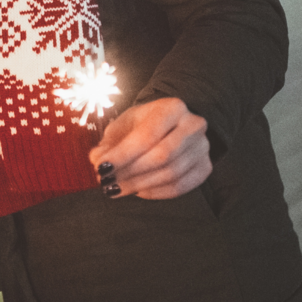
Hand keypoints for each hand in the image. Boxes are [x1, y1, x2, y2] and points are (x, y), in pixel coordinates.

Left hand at [89, 98, 212, 199]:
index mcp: (172, 108)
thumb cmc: (142, 127)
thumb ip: (108, 143)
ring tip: (116, 189)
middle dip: (130, 173)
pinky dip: (155, 193)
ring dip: (139, 185)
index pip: (147, 135)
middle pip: (162, 156)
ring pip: (171, 174)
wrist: (171, 128)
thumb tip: (97, 159)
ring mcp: (203, 147)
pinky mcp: (205, 168)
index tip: (101, 168)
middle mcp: (193, 125)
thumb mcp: (122, 127)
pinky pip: (179, 187)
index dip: (122, 155)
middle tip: (107, 183)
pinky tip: (137, 191)